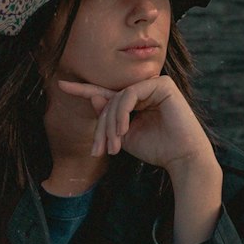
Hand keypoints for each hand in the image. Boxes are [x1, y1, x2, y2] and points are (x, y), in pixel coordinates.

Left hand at [56, 75, 215, 176]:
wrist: (182, 158)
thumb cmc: (157, 149)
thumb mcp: (124, 136)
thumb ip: (109, 119)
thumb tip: (94, 97)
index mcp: (135, 101)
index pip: (105, 94)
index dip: (83, 90)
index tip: (61, 85)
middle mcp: (144, 90)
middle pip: (109, 100)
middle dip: (101, 127)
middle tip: (98, 150)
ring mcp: (154, 84)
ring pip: (118, 98)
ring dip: (111, 124)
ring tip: (115, 146)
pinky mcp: (162, 84)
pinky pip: (131, 94)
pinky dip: (123, 113)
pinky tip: (124, 130)